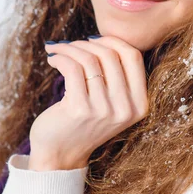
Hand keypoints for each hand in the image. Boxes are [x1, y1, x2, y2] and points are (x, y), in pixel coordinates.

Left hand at [28, 36, 148, 170]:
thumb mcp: (111, 103)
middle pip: (111, 54)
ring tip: (57, 51)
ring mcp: (104, 110)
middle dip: (86, 43)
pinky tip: (52, 60)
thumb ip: (115, 76)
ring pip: (89, 59)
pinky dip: (60, 58)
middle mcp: (126, 108)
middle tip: (69, 45)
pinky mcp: (80, 109)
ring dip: (69, 49)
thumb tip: (100, 38)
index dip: (113, 41)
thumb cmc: (83, 122)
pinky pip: (72, 68)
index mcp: (140, 104)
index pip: (134, 56)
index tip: (92, 40)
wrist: (60, 155)